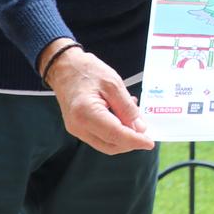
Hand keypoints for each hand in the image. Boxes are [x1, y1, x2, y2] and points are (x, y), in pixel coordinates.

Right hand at [39, 40, 155, 154]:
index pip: (115, 135)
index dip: (135, 141)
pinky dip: (114, 132)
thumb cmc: (87, 70)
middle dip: (130, 142)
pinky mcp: (78, 128)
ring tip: (133, 119)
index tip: (150, 143)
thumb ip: (127, 108)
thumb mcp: (113, 84)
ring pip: (106, 144)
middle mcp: (78, 127)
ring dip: (122, 137)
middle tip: (145, 131)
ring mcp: (76, 130)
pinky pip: (100, 137)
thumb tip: (140, 128)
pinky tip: (121, 117)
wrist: (64, 67)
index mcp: (86, 113)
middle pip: (110, 146)